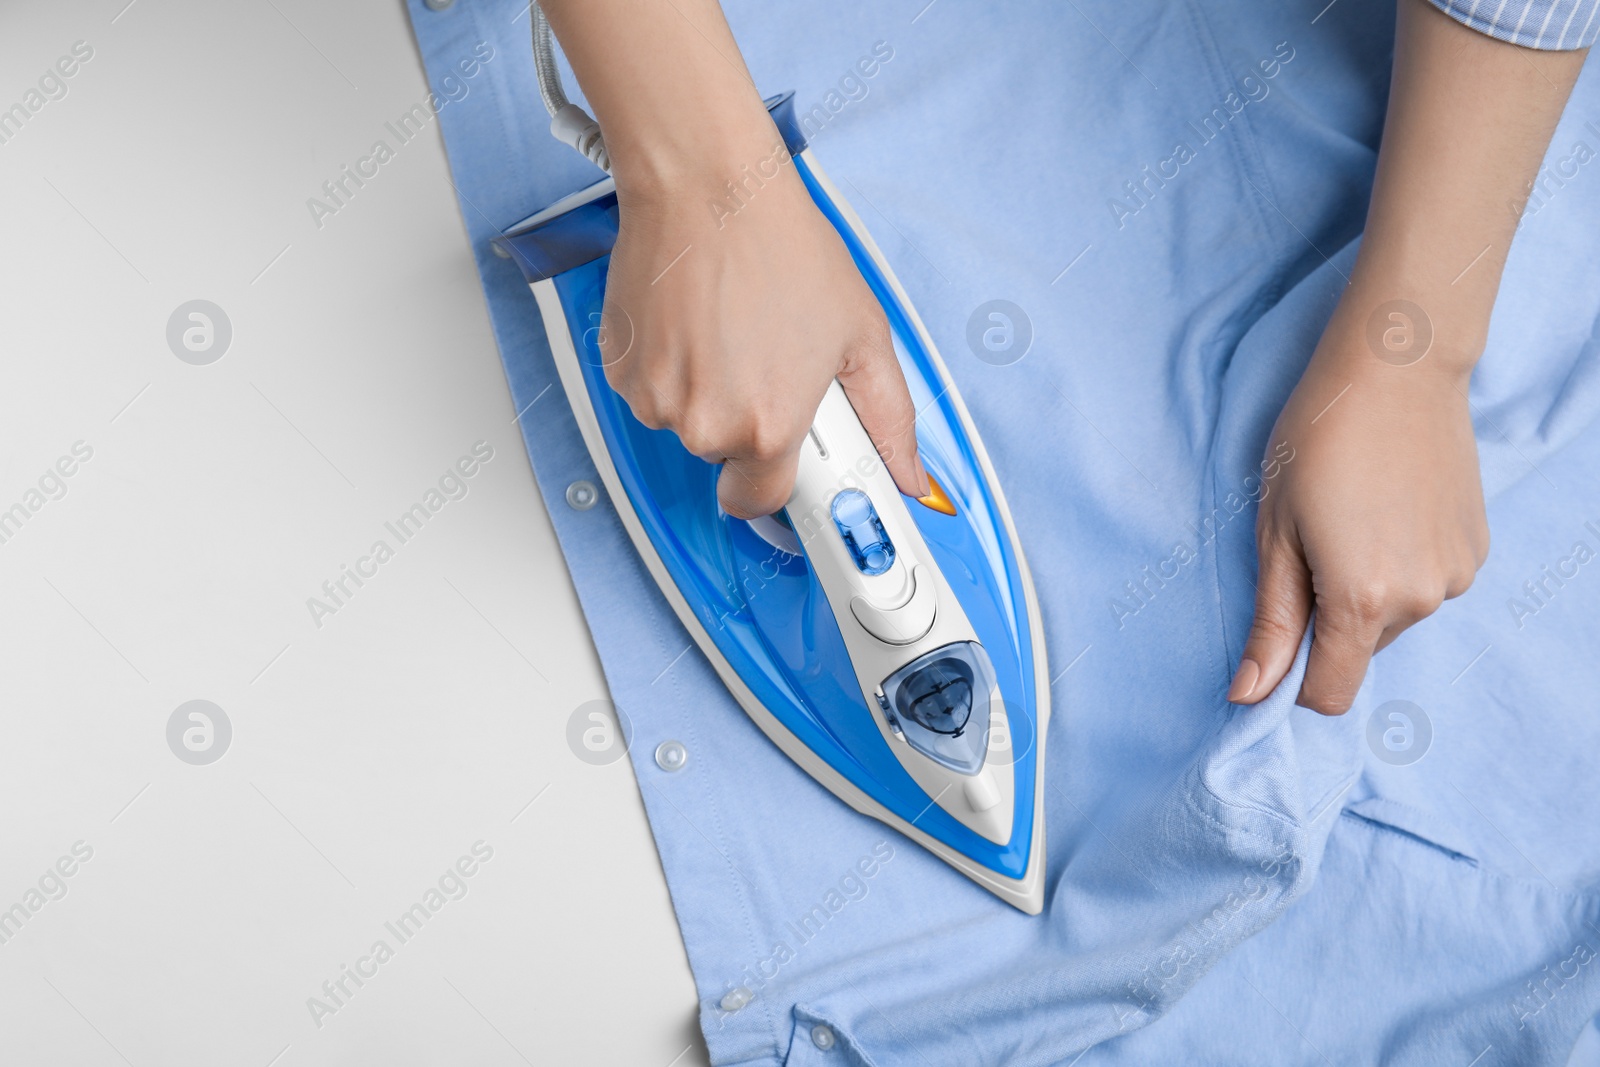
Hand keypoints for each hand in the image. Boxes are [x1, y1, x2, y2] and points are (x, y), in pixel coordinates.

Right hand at [539, 0, 925, 519]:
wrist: (707, 185)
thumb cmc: (780, 247)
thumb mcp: (860, 335)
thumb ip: (888, 418)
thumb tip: (909, 472)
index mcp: (766, 426)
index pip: (759, 502)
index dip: (775, 480)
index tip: (785, 460)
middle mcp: (703, 422)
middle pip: (724, 455)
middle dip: (746, 417)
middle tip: (766, 356)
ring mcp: (654, 396)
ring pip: (685, 421)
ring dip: (706, 391)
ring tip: (731, 326)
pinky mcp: (620, 367)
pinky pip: (651, 390)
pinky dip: (671, 365)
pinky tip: (694, 319)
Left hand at [1228, 292, 1488, 713]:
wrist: (1395, 370)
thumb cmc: (1316, 440)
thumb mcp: (1275, 531)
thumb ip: (1271, 622)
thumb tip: (1249, 696)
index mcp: (1361, 600)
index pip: (1330, 693)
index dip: (1295, 683)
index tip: (1278, 642)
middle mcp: (1421, 600)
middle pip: (1359, 650)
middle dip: (1328, 619)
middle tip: (1311, 543)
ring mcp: (1456, 576)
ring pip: (1394, 618)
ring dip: (1366, 591)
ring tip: (1351, 518)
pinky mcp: (1475, 551)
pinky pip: (1426, 586)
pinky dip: (1401, 567)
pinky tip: (1387, 510)